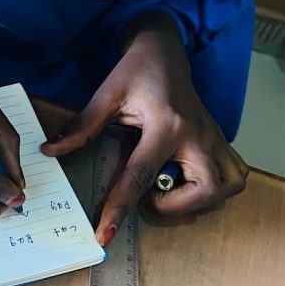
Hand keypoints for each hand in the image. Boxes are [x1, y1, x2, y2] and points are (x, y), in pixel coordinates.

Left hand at [41, 12, 247, 244]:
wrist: (164, 50)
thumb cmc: (135, 72)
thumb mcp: (106, 95)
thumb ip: (81, 127)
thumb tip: (50, 151)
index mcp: (166, 124)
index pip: (140, 176)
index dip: (119, 209)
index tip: (104, 235)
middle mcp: (196, 134)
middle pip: (204, 190)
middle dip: (175, 207)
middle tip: (149, 197)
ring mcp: (214, 138)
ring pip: (227, 186)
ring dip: (199, 199)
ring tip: (170, 188)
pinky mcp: (220, 140)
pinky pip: (234, 175)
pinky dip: (216, 188)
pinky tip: (190, 180)